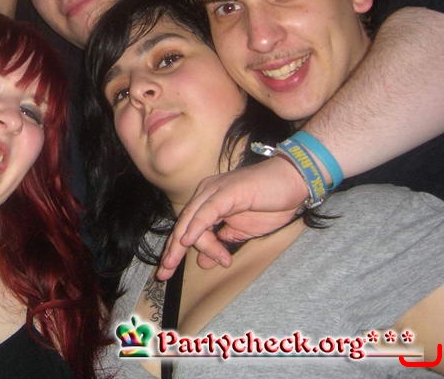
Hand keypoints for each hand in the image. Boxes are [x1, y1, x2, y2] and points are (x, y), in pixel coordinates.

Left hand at [156, 155, 307, 279]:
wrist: (293, 182)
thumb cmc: (271, 204)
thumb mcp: (241, 232)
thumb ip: (221, 244)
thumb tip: (204, 263)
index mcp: (207, 201)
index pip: (186, 228)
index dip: (176, 250)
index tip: (167, 272)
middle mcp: (206, 193)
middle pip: (182, 224)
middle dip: (171, 250)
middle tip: (163, 273)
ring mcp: (214, 190)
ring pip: (191, 219)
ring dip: (182, 244)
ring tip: (175, 263)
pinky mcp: (226, 191)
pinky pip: (207, 211)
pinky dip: (196, 227)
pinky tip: (188, 241)